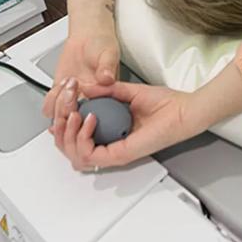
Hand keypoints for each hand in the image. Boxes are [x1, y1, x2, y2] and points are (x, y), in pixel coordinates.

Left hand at [42, 31, 119, 118]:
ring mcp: (72, 100)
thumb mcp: (108, 53)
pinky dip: (51, 100)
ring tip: (68, 83)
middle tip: (73, 90)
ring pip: (60, 119)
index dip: (86, 120)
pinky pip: (49, 108)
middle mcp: (88, 103)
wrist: (87, 37)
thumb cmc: (101, 45)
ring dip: (59, 105)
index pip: (95, 121)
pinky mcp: (59, 95)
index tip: (83, 107)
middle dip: (69, 111)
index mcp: (104, 99)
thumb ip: (107, 66)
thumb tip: (107, 78)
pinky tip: (60, 84)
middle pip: (75, 124)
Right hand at [49, 79, 198, 170]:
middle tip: (64, 106)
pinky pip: (89, 155)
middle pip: (67, 146)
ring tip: (73, 113)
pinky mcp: (120, 155)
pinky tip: (88, 118)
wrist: (183, 110)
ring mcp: (113, 152)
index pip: (73, 134)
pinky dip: (82, 137)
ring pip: (74, 154)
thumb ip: (106, 90)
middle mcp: (108, 144)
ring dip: (66, 133)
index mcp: (109, 132)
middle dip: (58, 125)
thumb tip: (84, 87)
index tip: (65, 97)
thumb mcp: (128, 91)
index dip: (62, 117)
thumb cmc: (165, 104)